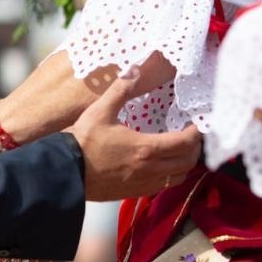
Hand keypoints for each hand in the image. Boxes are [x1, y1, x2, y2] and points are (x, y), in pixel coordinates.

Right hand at [69, 68, 201, 200]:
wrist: (65, 172)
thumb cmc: (83, 142)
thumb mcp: (101, 111)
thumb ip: (121, 89)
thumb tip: (135, 69)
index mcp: (146, 148)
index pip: (185, 143)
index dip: (196, 133)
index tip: (196, 124)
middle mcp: (150, 170)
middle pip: (188, 163)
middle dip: (194, 149)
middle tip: (190, 135)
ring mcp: (143, 184)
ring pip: (178, 178)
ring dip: (184, 164)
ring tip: (178, 150)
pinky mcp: (133, 193)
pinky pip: (162, 186)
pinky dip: (169, 175)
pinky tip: (159, 164)